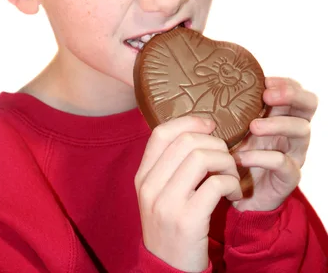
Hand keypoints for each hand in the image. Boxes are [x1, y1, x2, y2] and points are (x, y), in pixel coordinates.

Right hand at [135, 116, 241, 272]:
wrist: (168, 272)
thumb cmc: (171, 228)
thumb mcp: (159, 195)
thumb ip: (171, 166)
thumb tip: (200, 131)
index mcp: (143, 177)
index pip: (161, 133)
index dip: (189, 121)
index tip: (210, 125)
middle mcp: (150, 186)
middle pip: (186, 141)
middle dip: (215, 144)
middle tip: (226, 159)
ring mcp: (167, 203)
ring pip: (201, 157)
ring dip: (226, 162)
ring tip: (232, 177)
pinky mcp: (188, 220)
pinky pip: (215, 183)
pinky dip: (232, 183)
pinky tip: (235, 193)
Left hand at [232, 76, 317, 211]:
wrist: (237, 194)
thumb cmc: (236, 152)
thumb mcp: (235, 128)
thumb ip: (234, 110)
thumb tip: (213, 82)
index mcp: (282, 116)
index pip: (297, 92)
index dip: (286, 83)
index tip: (265, 80)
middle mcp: (293, 132)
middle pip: (308, 106)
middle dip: (291, 95)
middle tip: (267, 96)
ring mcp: (294, 154)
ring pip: (302, 130)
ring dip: (277, 124)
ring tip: (253, 126)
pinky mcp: (289, 177)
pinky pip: (284, 163)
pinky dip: (262, 157)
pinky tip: (242, 156)